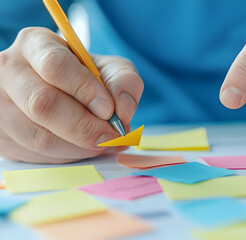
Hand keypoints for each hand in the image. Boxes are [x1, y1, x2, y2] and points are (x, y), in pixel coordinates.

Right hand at [0, 27, 142, 162]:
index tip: (108, 109)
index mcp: (35, 44)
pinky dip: (67, 157)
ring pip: (38, 136)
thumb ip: (124, 82)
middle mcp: (9, 70)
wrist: (62, 91)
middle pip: (42, 104)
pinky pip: (35, 156)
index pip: (55, 65)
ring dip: (79, 147)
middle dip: (84, 127)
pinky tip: (83, 148)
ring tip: (103, 143)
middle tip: (111, 136)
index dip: (84, 90)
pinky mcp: (0, 137)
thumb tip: (123, 110)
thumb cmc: (86, 77)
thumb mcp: (110, 69)